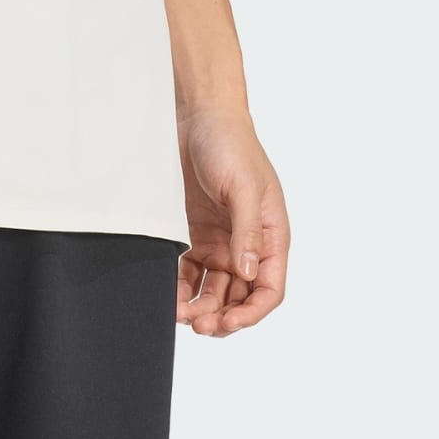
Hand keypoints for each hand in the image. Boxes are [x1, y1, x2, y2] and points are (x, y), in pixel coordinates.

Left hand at [175, 102, 288, 336]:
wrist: (197, 114)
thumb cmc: (230, 144)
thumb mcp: (244, 186)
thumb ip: (248, 231)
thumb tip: (249, 275)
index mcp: (270, 236)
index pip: (269, 289)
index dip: (252, 313)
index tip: (228, 323)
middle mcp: (246, 245)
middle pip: (239, 297)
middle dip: (221, 316)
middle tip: (197, 324)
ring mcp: (219, 241)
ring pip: (213, 290)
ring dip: (199, 307)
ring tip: (179, 313)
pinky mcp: (194, 234)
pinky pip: (189, 271)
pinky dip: (180, 287)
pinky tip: (168, 294)